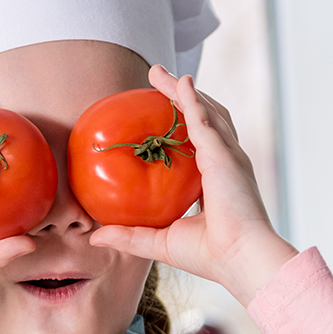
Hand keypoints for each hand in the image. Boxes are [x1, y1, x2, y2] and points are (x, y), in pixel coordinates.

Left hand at [89, 66, 295, 305]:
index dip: (183, 129)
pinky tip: (179, 83)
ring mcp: (227, 156)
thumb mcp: (158, 243)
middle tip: (158, 79)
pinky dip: (191, 98)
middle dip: (182, 97)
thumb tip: (94, 236)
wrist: (238, 258)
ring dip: (182, 91)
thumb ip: (128, 235)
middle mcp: (224, 163)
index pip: (198, 146)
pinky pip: (204, 119)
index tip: (161, 118)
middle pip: (203, 118)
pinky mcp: (223, 155)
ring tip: (160, 74)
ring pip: (204, 111)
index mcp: (214, 181)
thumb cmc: (208, 256)